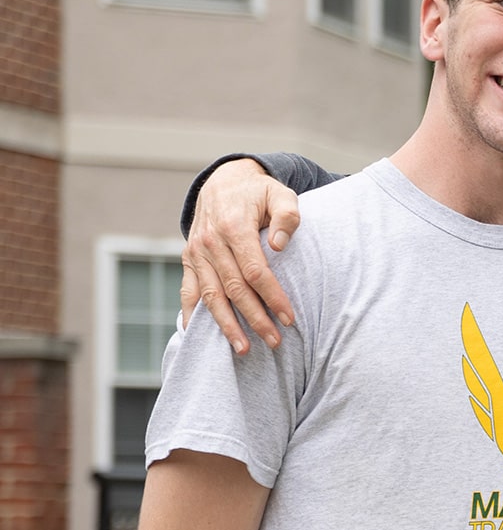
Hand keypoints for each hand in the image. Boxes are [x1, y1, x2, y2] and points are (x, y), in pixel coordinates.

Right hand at [182, 158, 300, 353]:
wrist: (222, 181)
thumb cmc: (258, 192)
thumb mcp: (280, 194)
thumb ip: (287, 216)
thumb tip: (280, 246)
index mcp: (235, 228)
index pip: (255, 271)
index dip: (272, 297)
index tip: (289, 318)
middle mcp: (211, 243)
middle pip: (234, 289)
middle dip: (254, 318)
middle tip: (274, 342)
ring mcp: (196, 253)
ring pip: (210, 295)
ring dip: (226, 325)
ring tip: (243, 349)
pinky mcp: (188, 259)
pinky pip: (187, 290)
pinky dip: (190, 314)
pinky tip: (196, 336)